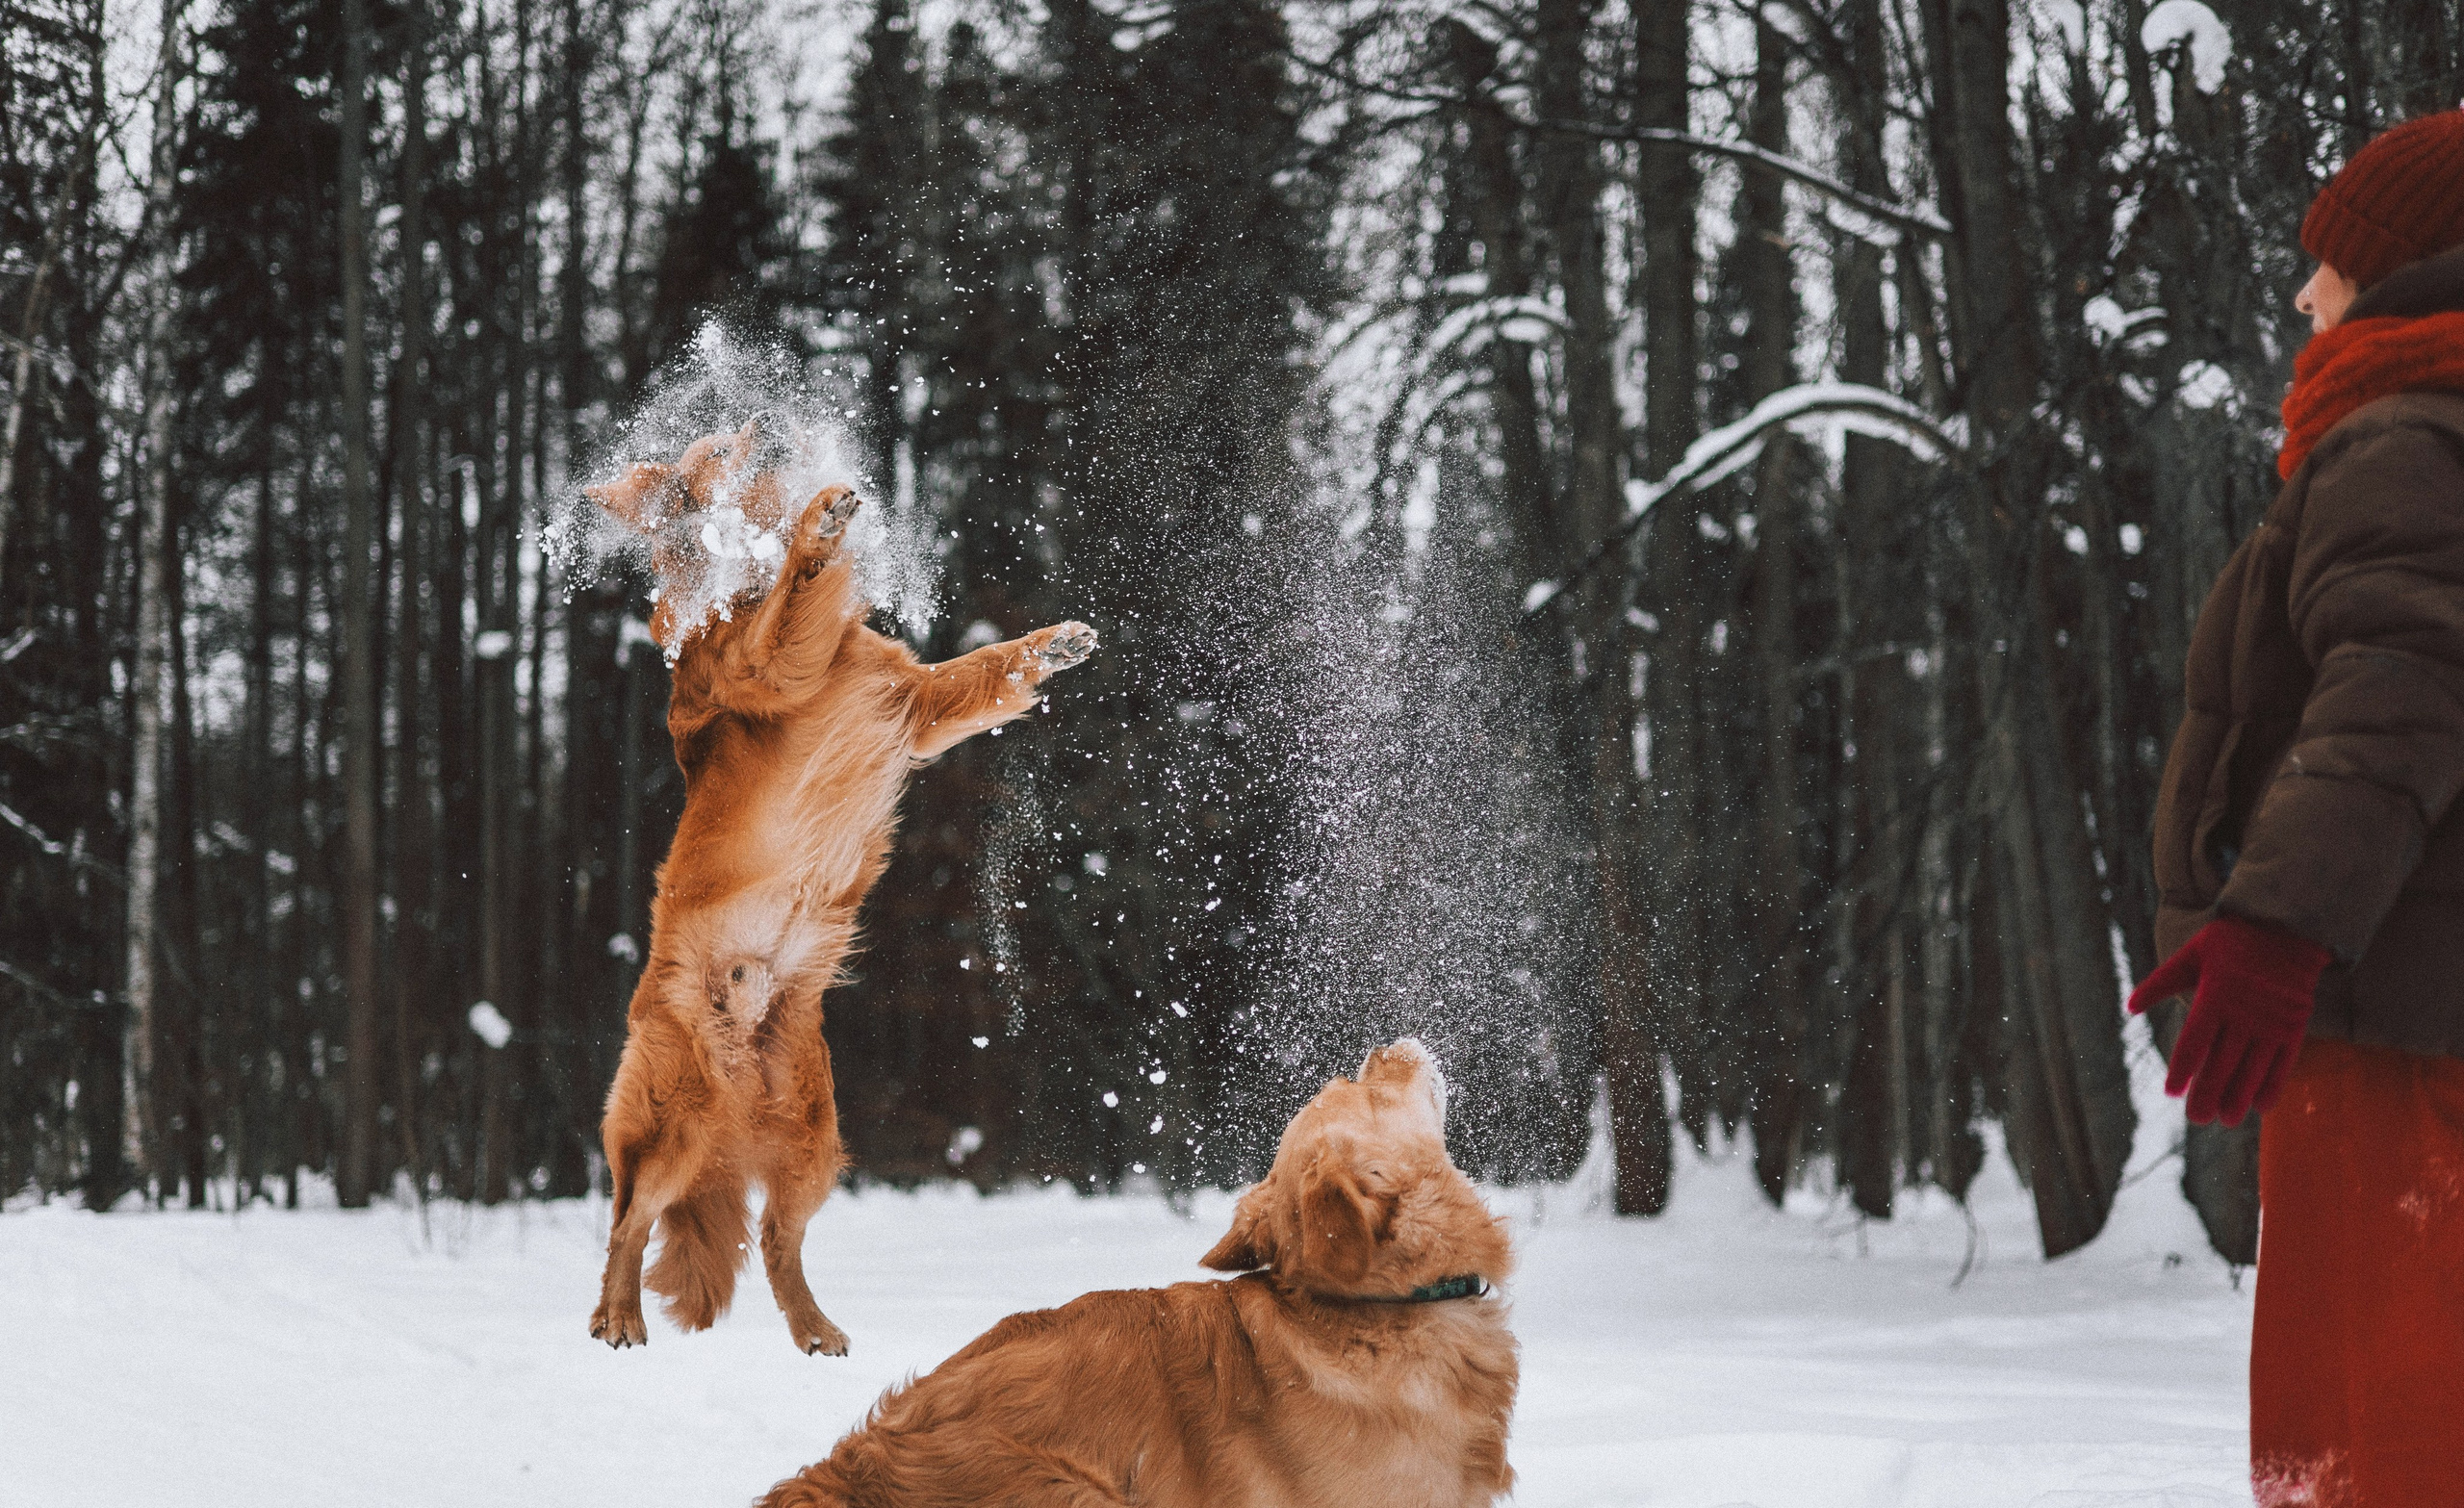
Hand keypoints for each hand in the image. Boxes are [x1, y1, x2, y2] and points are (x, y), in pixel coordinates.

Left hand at [2127, 915, 2330, 1126]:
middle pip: (2222, 1063)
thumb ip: (2159, 983)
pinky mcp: (2294, 1026)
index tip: (2171, 1093)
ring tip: (2225, 1120)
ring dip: (2239, 1097)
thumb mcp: (2191, 953)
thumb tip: (2129, 1008)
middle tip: (2196, 1119)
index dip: (2182, 1070)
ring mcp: (2272, 1022)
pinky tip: (2260, 1107)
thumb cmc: (2230, 940)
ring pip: (2252, 1069)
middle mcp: (2244, 1012)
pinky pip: (2283, 1063)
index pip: (2194, 1042)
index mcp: (2215, 994)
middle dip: (2208, 1094)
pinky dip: (2272, 1086)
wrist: (2287, 927)